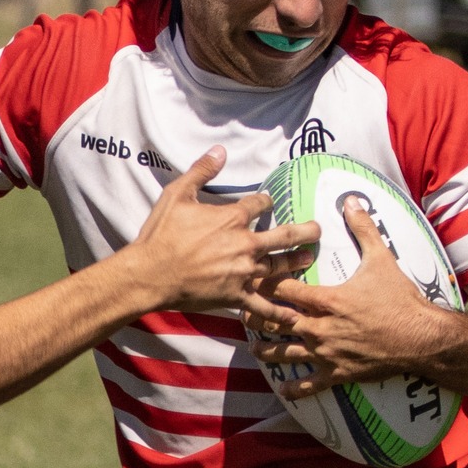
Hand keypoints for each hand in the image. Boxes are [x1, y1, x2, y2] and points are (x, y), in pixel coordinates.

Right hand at [126, 149, 319, 312]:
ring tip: (309, 259)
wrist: (150, 274)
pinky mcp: (236, 296)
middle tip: (317, 230)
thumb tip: (220, 150)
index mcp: (233, 218)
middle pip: (285, 235)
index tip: (267, 201)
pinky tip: (294, 317)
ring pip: (279, 267)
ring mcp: (243, 272)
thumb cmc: (161, 235)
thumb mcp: (177, 194)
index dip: (266, 200)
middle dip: (305, 231)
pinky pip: (263, 305)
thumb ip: (201, 170)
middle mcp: (245, 244)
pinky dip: (279, 313)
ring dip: (297, 263)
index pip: (261, 203)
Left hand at [241, 199, 458, 399]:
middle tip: (242, 313)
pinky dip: (294, 388)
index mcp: (327, 300)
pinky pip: (309, 385)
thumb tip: (352, 200)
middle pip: (277, 322)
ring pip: (285, 355)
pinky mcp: (337, 374)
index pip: (285, 290)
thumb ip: (362, 229)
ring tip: (254, 347)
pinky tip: (282, 388)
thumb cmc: (401, 299)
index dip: (265, 283)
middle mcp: (320, 328)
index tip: (251, 279)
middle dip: (257, 316)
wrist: (421, 338)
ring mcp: (326, 353)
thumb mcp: (381, 259)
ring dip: (267, 351)